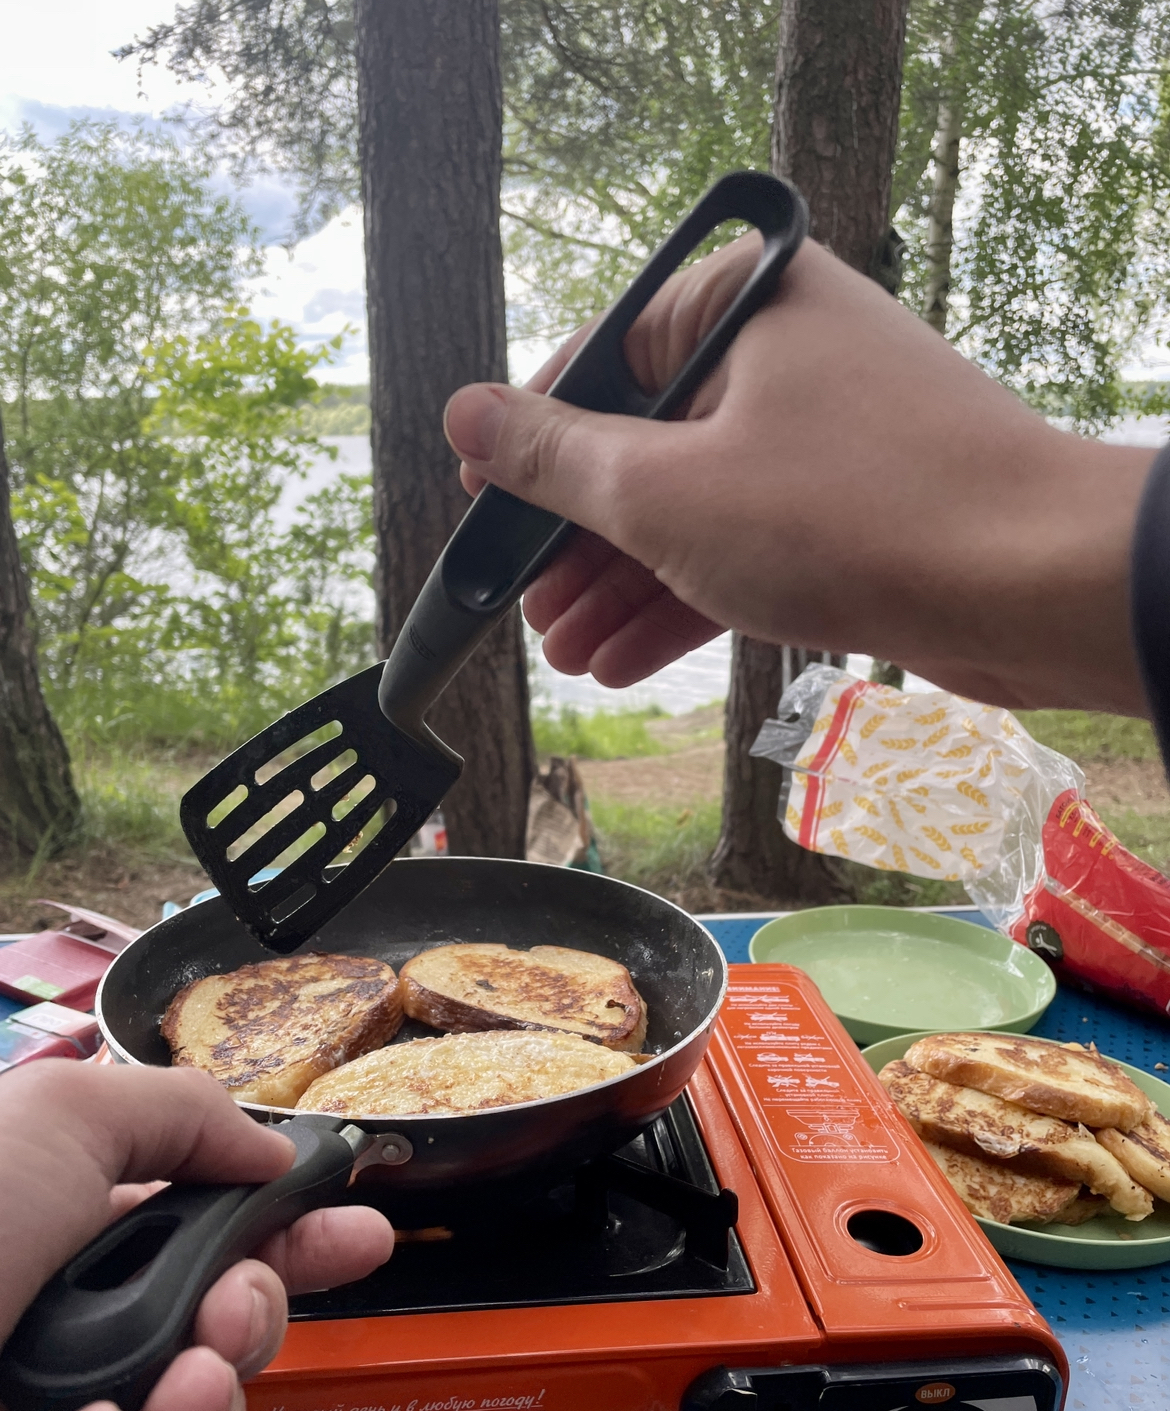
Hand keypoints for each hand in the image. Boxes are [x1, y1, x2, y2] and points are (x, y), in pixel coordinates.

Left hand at [0, 1061, 392, 1410]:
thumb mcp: (61, 1121)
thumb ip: (185, 1112)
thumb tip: (268, 1152)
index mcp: (74, 1222)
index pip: (215, 1215)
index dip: (298, 1221)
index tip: (363, 1227)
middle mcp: (82, 1319)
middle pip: (238, 1314)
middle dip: (260, 1309)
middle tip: (233, 1311)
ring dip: (204, 1397)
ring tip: (162, 1393)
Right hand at [445, 234, 1155, 713]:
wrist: (1033, 587)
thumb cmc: (855, 514)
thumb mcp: (667, 491)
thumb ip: (557, 459)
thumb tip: (465, 414)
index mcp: (738, 302)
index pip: (597, 363)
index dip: (528, 446)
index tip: (481, 508)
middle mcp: (783, 349)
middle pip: (642, 441)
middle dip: (578, 539)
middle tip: (524, 607)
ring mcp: (822, 427)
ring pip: (693, 500)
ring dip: (624, 582)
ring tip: (567, 652)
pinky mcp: (852, 500)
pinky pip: (746, 537)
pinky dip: (688, 594)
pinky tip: (626, 658)